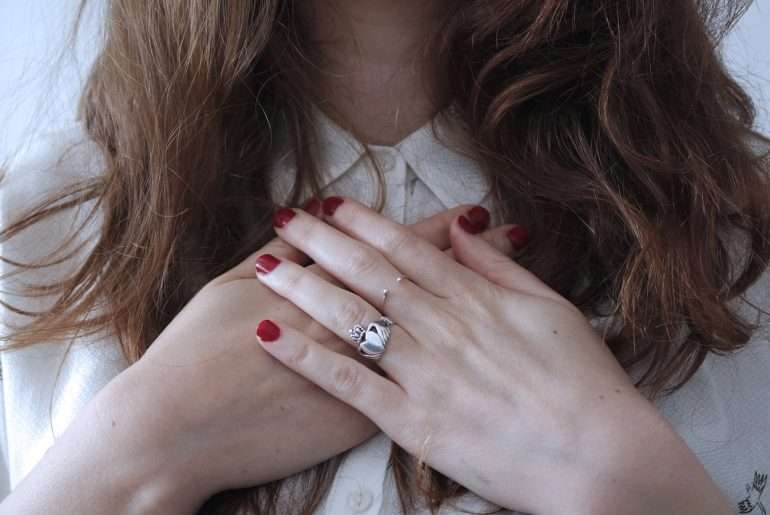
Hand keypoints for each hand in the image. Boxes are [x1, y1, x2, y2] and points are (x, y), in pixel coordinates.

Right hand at [40, 203, 517, 512]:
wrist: (176, 429)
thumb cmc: (193, 353)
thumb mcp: (227, 289)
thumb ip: (274, 256)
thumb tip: (300, 223)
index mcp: (323, 284)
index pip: (393, 249)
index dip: (436, 228)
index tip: (474, 210)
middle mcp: (352, 324)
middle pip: (423, 282)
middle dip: (468, 256)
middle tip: (508, 231)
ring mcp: (361, 373)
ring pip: (429, 331)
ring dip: (472, 303)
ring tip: (504, 288)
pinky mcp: (359, 418)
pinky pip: (413, 387)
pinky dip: (449, 363)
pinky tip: (477, 354)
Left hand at [253, 196, 731, 514]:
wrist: (601, 459)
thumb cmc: (584, 382)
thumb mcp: (552, 309)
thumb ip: (501, 267)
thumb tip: (465, 227)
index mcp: (476, 299)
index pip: (407, 249)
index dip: (363, 222)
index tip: (330, 204)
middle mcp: (443, 327)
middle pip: (369, 273)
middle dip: (322, 241)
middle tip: (284, 219)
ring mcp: (425, 374)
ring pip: (352, 318)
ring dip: (304, 287)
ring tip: (266, 265)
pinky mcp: (413, 422)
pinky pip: (349, 384)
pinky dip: (306, 358)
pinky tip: (269, 336)